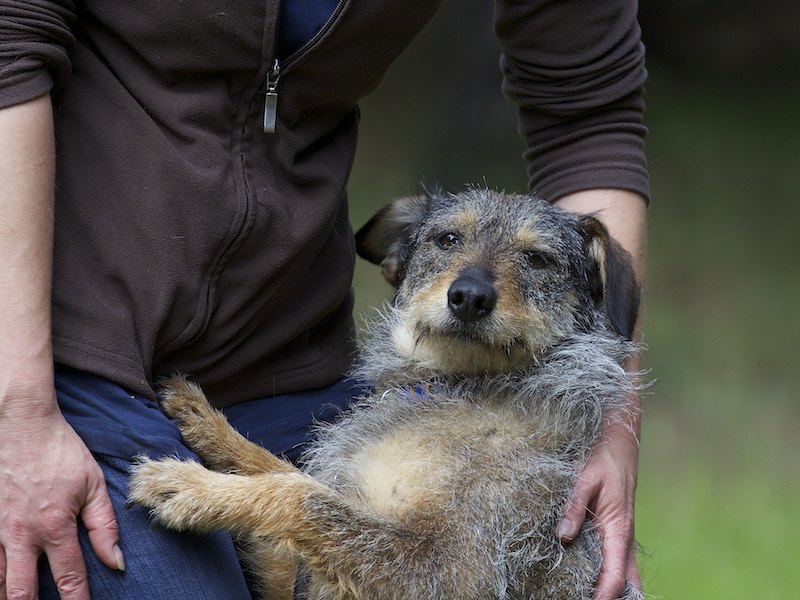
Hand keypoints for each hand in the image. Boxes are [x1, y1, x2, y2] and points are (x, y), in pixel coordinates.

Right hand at [0, 392, 123, 599]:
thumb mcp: (93, 484)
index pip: (69, 578)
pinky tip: (1, 583)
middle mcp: (22, 535)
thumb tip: (116, 561)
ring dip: (9, 596)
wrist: (20, 424)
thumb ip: (104, 525)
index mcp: (55, 526)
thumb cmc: (60, 451)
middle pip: (21, 592)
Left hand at [558, 408, 640, 599]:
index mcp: (619, 529)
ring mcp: (620, 535)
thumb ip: (574, 507)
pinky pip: (614, 560)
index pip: (615, 575)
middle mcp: (623, 537)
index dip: (603, 595)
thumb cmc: (604, 457)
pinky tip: (588, 581)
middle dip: (613, 597)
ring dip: (611, 589)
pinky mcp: (613, 529)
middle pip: (625, 582)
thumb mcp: (586, 478)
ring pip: (623, 573)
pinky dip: (607, 575)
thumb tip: (563, 536)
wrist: (620, 439)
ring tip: (587, 595)